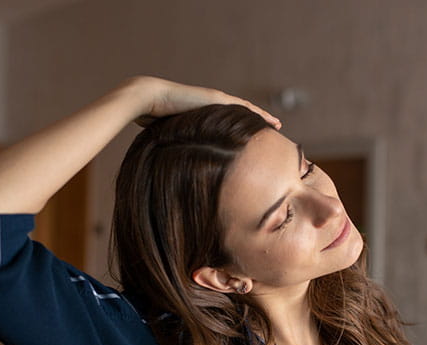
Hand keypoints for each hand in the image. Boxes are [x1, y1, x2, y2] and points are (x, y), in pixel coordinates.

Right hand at [124, 75, 280, 129]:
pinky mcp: (217, 99)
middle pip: (239, 114)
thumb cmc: (152, 118)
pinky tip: (270, 121)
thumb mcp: (169, 134)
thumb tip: (171, 163)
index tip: (251, 137)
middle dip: (256, 122)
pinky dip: (258, 114)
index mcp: (202, 114)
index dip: (240, 128)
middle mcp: (211, 105)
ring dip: (261, 117)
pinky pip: (243, 108)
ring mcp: (215, 100)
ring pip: (245, 110)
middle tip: (272, 130)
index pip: (226, 122)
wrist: (149, 99)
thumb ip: (175, 143)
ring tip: (277, 125)